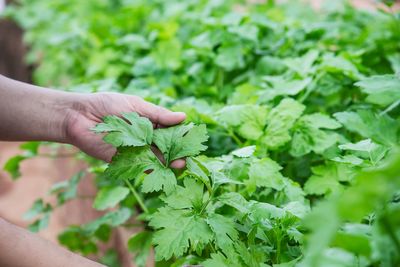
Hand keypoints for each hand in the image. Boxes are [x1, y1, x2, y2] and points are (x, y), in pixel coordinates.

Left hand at [64, 92, 185, 166]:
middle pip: (165, 147)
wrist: (79, 115)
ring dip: (168, 162)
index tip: (194, 139)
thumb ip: (158, 114)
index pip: (170, 131)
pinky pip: (140, 167)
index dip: (181, 135)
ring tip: (180, 164)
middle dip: (177, 151)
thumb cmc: (107, 105)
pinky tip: (163, 172)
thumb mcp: (136, 105)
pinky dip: (152, 171)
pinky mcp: (124, 160)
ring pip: (156, 158)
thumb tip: (182, 117)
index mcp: (149, 123)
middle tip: (189, 155)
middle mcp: (145, 138)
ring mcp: (135, 150)